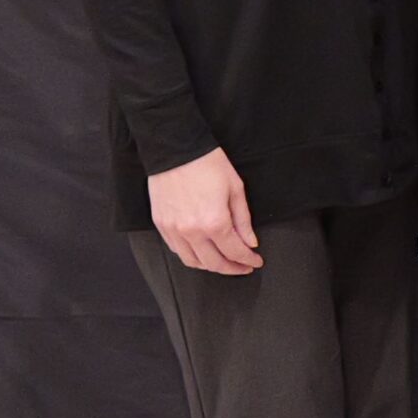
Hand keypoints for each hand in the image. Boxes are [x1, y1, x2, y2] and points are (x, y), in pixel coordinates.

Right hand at [147, 147, 261, 275]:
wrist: (175, 149)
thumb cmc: (208, 164)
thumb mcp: (236, 189)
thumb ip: (243, 220)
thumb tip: (249, 243)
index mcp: (214, 222)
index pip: (234, 252)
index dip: (248, 260)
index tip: (256, 261)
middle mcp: (192, 231)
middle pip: (214, 263)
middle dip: (232, 268)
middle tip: (243, 267)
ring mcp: (173, 230)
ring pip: (192, 261)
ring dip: (210, 266)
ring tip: (224, 262)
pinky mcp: (161, 224)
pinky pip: (176, 249)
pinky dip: (191, 255)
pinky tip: (202, 251)